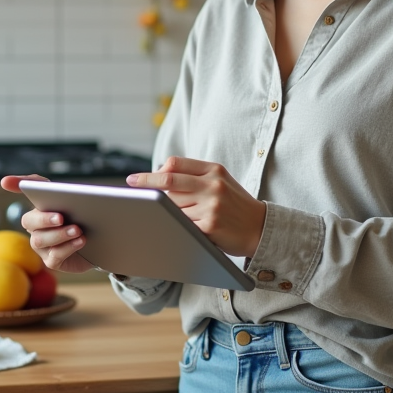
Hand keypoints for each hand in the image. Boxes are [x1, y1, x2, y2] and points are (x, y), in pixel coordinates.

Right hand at [0, 175, 95, 273]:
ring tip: (77, 230)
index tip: (5, 181)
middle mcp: (37, 225)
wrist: (103, 245)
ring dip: (59, 234)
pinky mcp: (52, 261)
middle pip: (29, 220)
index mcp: (44, 204)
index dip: (17, 183)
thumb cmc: (93, 219)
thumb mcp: (92, 201)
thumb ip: (90, 189)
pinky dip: (67, 247)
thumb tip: (109, 181)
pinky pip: (54, 256)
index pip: (29, 188)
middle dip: (43, 218)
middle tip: (60, 217)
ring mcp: (42, 245)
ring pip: (39, 240)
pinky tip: (80, 241)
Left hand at [127, 157, 265, 257]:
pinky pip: (181, 224)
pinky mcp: (209, 226)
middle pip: (169, 182)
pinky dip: (176, 226)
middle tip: (131, 187)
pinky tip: (182, 228)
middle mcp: (213, 185)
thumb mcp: (221, 181)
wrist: (260, 228)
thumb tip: (159, 176)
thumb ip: (195, 175)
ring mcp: (211, 206)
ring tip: (182, 216)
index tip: (135, 179)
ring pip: (173, 206)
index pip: (176, 164)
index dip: (152, 172)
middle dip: (147, 185)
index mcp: (214, 170)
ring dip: (169, 212)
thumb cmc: (235, 204)